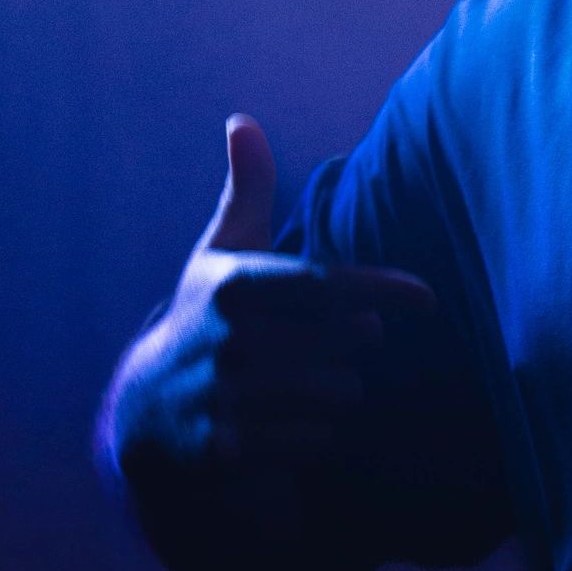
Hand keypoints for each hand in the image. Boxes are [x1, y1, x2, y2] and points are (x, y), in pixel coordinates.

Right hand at [105, 116, 435, 527]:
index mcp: (233, 287)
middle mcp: (228, 340)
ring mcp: (225, 398)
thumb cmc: (202, 322)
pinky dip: (315, 435)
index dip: (381, 290)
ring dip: (338, 392)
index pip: (323, 284)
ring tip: (307, 385)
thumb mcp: (217, 259)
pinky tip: (289, 424)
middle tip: (334, 345)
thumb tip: (242, 120)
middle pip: (346, 344)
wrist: (143, 417)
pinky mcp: (228, 451)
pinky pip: (315, 440)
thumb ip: (245, 193)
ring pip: (338, 394)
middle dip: (354, 346)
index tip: (428, 298)